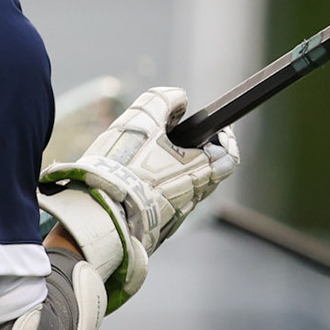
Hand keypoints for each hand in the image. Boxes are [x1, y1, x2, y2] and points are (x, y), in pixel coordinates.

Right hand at [36, 87, 239, 312]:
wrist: (101, 212)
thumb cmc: (123, 165)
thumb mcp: (142, 120)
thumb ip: (163, 101)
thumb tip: (179, 99)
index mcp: (201, 170)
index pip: (229, 157)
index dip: (224, 141)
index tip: (213, 131)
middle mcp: (194, 195)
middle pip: (210, 175)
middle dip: (198, 157)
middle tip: (178, 145)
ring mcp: (177, 215)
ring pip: (190, 192)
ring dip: (180, 176)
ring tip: (155, 164)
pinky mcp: (159, 229)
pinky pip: (170, 207)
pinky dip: (163, 194)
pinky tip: (140, 184)